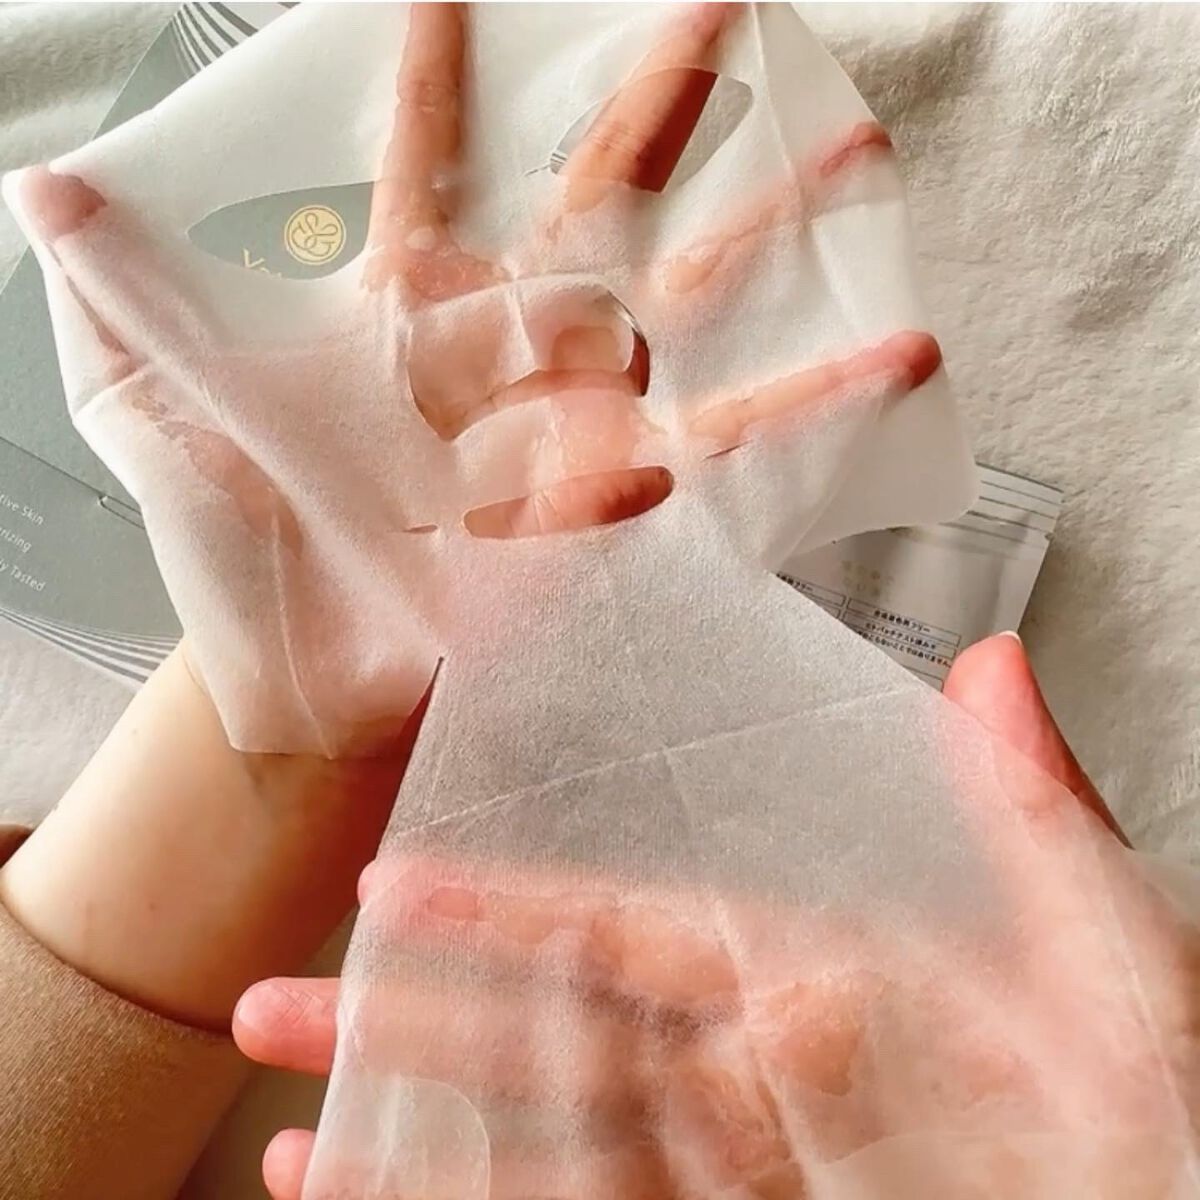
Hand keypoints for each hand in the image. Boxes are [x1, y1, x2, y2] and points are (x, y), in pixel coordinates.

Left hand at [15, 1, 939, 753]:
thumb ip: (124, 299)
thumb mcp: (168, 417)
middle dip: (651, 101)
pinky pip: (738, 445)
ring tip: (851, 146)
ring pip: (690, 296)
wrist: (313, 683)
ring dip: (767, 223)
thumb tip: (47, 184)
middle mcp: (509, 349)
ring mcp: (577, 418)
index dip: (435, 78)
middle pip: (592, 196)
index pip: (423, 164)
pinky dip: (815, 402)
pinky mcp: (627, 498)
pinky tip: (895, 353)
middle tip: (715, 2)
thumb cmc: (243, 553)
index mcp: (407, 315)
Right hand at [236, 635, 1194, 1198]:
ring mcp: (734, 1180)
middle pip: (546, 1048)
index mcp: (824, 995)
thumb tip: (988, 671)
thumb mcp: (1108, 961)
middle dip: (407, 1025)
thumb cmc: (1159, 1123)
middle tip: (280, 1006)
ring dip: (412, 1142)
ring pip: (542, 1154)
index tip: (398, 883)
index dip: (508, 911)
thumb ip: (1033, 822)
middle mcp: (758, 1089)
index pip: (629, 936)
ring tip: (294, 1125)